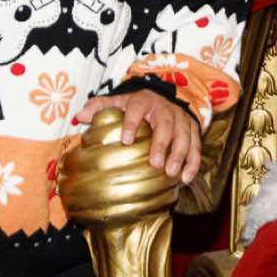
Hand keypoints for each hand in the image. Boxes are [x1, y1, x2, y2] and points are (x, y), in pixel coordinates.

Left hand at [75, 89, 201, 183]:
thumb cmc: (136, 106)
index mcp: (143, 101)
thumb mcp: (118, 102)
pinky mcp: (192, 129)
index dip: (132, 123)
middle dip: (162, 144)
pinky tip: (186, 178)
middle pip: (166, 124)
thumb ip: (99, 107)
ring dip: (180, 155)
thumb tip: (79, 117)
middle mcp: (165, 109)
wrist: (163, 98)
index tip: (126, 140)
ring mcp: (181, 119)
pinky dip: (193, 162)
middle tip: (155, 163)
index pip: (137, 108)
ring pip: (184, 135)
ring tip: (171, 173)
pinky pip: (196, 145)